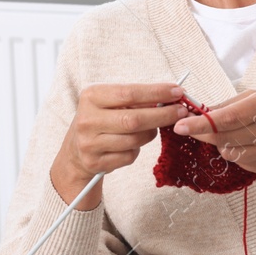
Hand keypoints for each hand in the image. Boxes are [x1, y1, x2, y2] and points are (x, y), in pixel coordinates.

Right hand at [52, 82, 188, 208]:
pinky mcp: (95, 162)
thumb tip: (170, 96)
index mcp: (91, 97)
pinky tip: (131, 145)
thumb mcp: (110, 103)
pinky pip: (129, 156)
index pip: (129, 93)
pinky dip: (137, 150)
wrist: (75, 151)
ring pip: (135, 140)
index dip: (156, 93)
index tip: (177, 92)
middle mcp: (87, 119)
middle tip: (181, 112)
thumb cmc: (100, 120)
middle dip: (162, 115)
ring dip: (150, 134)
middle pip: (134, 119)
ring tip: (150, 129)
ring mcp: (89, 143)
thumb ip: (136, 99)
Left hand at [174, 90, 255, 181]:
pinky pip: (241, 161)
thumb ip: (234, 103)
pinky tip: (245, 144)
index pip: (225, 117)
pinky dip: (236, 153)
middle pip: (222, 137)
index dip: (200, 122)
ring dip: (219, 143)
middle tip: (186, 128)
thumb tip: (205, 110)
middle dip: (200, 133)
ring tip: (226, 134)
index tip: (181, 123)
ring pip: (228, 151)